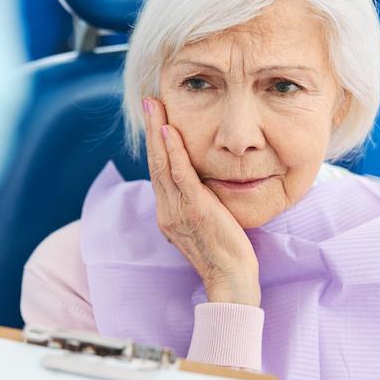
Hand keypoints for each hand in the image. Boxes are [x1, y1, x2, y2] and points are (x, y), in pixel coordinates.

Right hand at [143, 98, 260, 306]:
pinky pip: (180, 176)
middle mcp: (166, 211)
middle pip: (154, 162)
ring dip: (157, 131)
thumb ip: (196, 204)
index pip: (159, 172)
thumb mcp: (206, 224)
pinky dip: (173, 152)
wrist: (231, 279)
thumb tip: (200, 186)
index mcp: (168, 214)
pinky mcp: (194, 209)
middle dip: (151, 129)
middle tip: (148, 100)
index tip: (155, 118)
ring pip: (162, 164)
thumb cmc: (225, 254)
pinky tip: (169, 131)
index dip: (155, 144)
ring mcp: (177, 211)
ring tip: (154, 105)